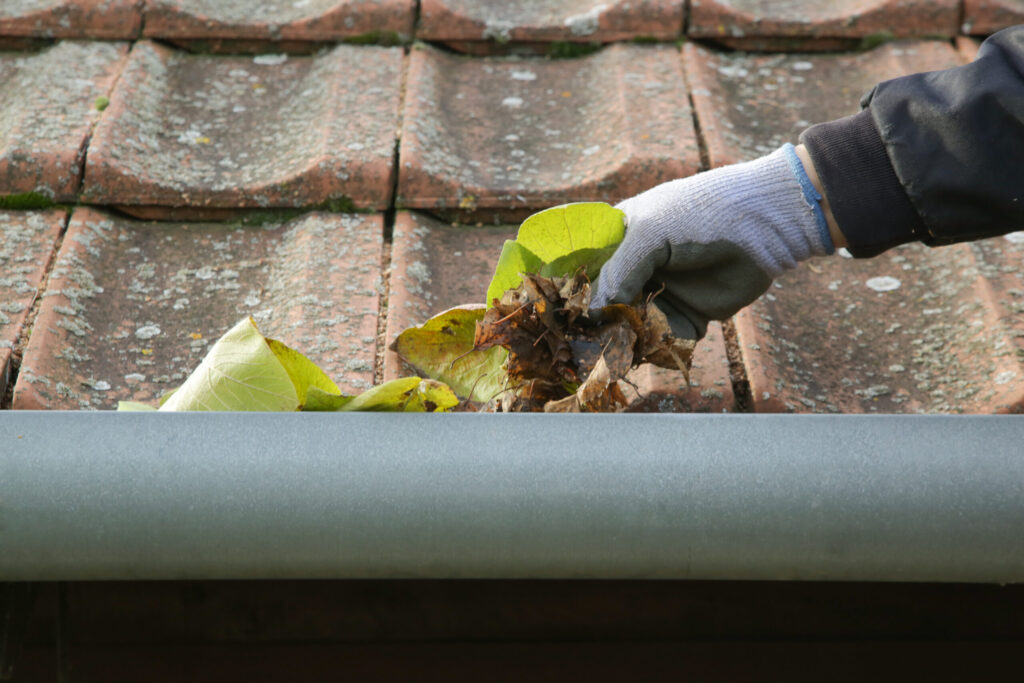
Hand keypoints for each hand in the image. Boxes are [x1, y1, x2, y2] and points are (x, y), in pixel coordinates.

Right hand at [591, 144, 837, 338]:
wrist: (766, 225)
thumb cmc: (702, 213)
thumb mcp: (649, 234)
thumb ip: (618, 274)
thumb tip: (592, 315)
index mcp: (621, 239)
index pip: (585, 269)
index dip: (571, 291)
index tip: (555, 314)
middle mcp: (638, 269)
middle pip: (605, 304)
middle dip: (594, 324)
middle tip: (578, 345)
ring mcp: (663, 293)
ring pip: (630, 326)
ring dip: (622, 341)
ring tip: (609, 354)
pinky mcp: (688, 316)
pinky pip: (664, 340)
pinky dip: (654, 350)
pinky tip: (642, 355)